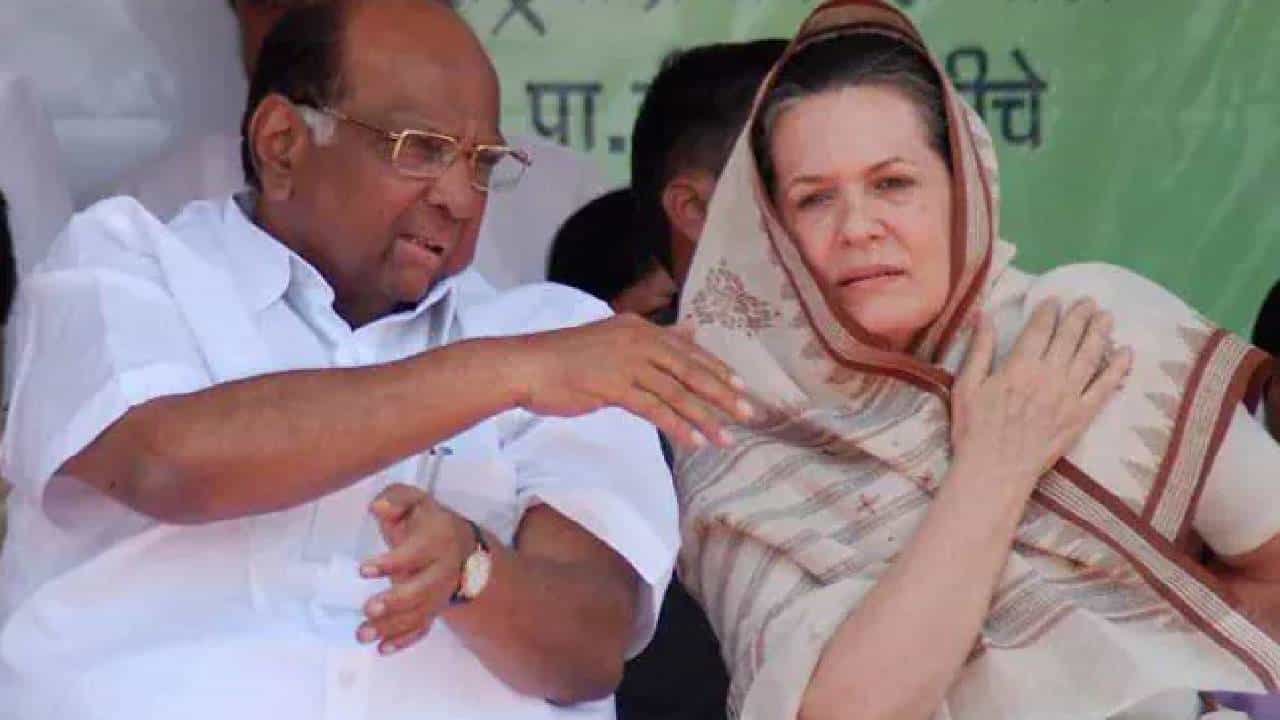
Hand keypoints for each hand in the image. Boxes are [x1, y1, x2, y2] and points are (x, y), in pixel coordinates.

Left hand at [357, 483, 472, 654]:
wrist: (460, 545)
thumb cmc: (427, 522)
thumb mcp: (414, 500)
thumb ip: (396, 498)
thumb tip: (378, 507)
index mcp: (438, 539)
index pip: (415, 554)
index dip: (391, 563)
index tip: (363, 569)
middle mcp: (443, 570)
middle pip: (423, 590)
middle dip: (396, 601)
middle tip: (368, 609)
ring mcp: (439, 593)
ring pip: (419, 613)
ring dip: (392, 626)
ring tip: (362, 634)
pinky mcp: (433, 609)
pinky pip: (422, 628)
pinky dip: (404, 640)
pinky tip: (382, 648)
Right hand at [509, 314, 753, 448]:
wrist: (527, 366)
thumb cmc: (565, 357)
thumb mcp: (613, 338)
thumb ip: (652, 337)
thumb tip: (688, 331)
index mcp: (640, 328)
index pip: (688, 350)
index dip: (717, 369)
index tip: (741, 388)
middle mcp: (638, 341)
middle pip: (691, 370)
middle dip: (722, 394)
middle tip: (749, 413)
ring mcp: (627, 363)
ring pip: (677, 393)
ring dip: (705, 418)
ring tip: (726, 438)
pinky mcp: (614, 387)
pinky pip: (654, 409)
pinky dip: (677, 426)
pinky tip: (692, 442)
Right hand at [950, 298, 1131, 491]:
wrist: (995, 471)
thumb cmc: (974, 429)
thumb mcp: (966, 386)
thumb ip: (978, 349)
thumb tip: (983, 315)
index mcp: (1020, 366)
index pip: (1039, 329)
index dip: (1048, 311)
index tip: (1054, 300)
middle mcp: (1049, 375)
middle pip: (1069, 337)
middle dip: (1079, 316)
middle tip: (1088, 301)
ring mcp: (1069, 396)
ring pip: (1090, 356)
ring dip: (1100, 333)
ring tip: (1107, 316)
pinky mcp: (1082, 416)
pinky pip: (1105, 387)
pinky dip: (1118, 368)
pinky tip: (1126, 353)